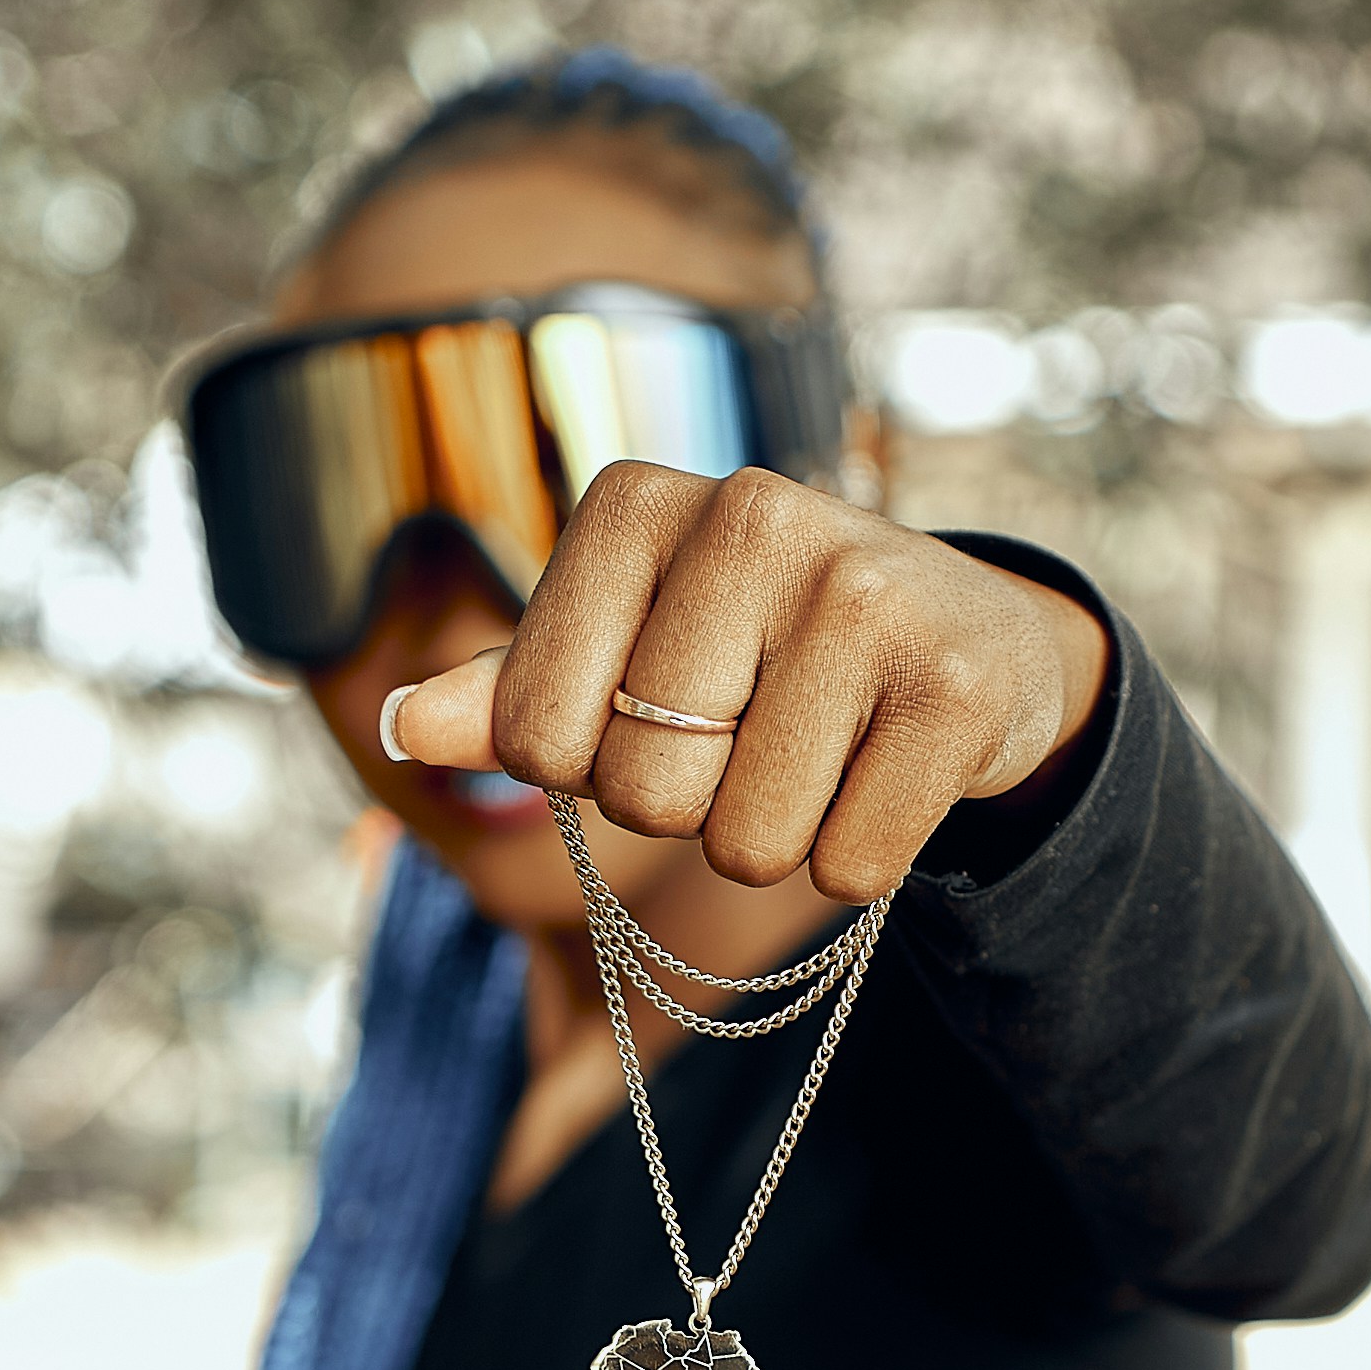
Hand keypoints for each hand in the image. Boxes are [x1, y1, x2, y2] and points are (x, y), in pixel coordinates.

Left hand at [383, 468, 1109, 905]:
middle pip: (643, 796)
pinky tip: (886, 768)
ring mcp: (865, 594)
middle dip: (690, 808)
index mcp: (638, 503)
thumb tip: (398, 725)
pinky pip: (852, 867)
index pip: (533, 734)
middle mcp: (751, 516)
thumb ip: (512, 689)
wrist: (972, 632)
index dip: (586, 766)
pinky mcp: (956, 684)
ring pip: (748, 845)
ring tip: (823, 748)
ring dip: (778, 839)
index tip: (654, 711)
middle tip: (753, 733)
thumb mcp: (628, 642)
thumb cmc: (763, 646)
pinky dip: (862, 857)